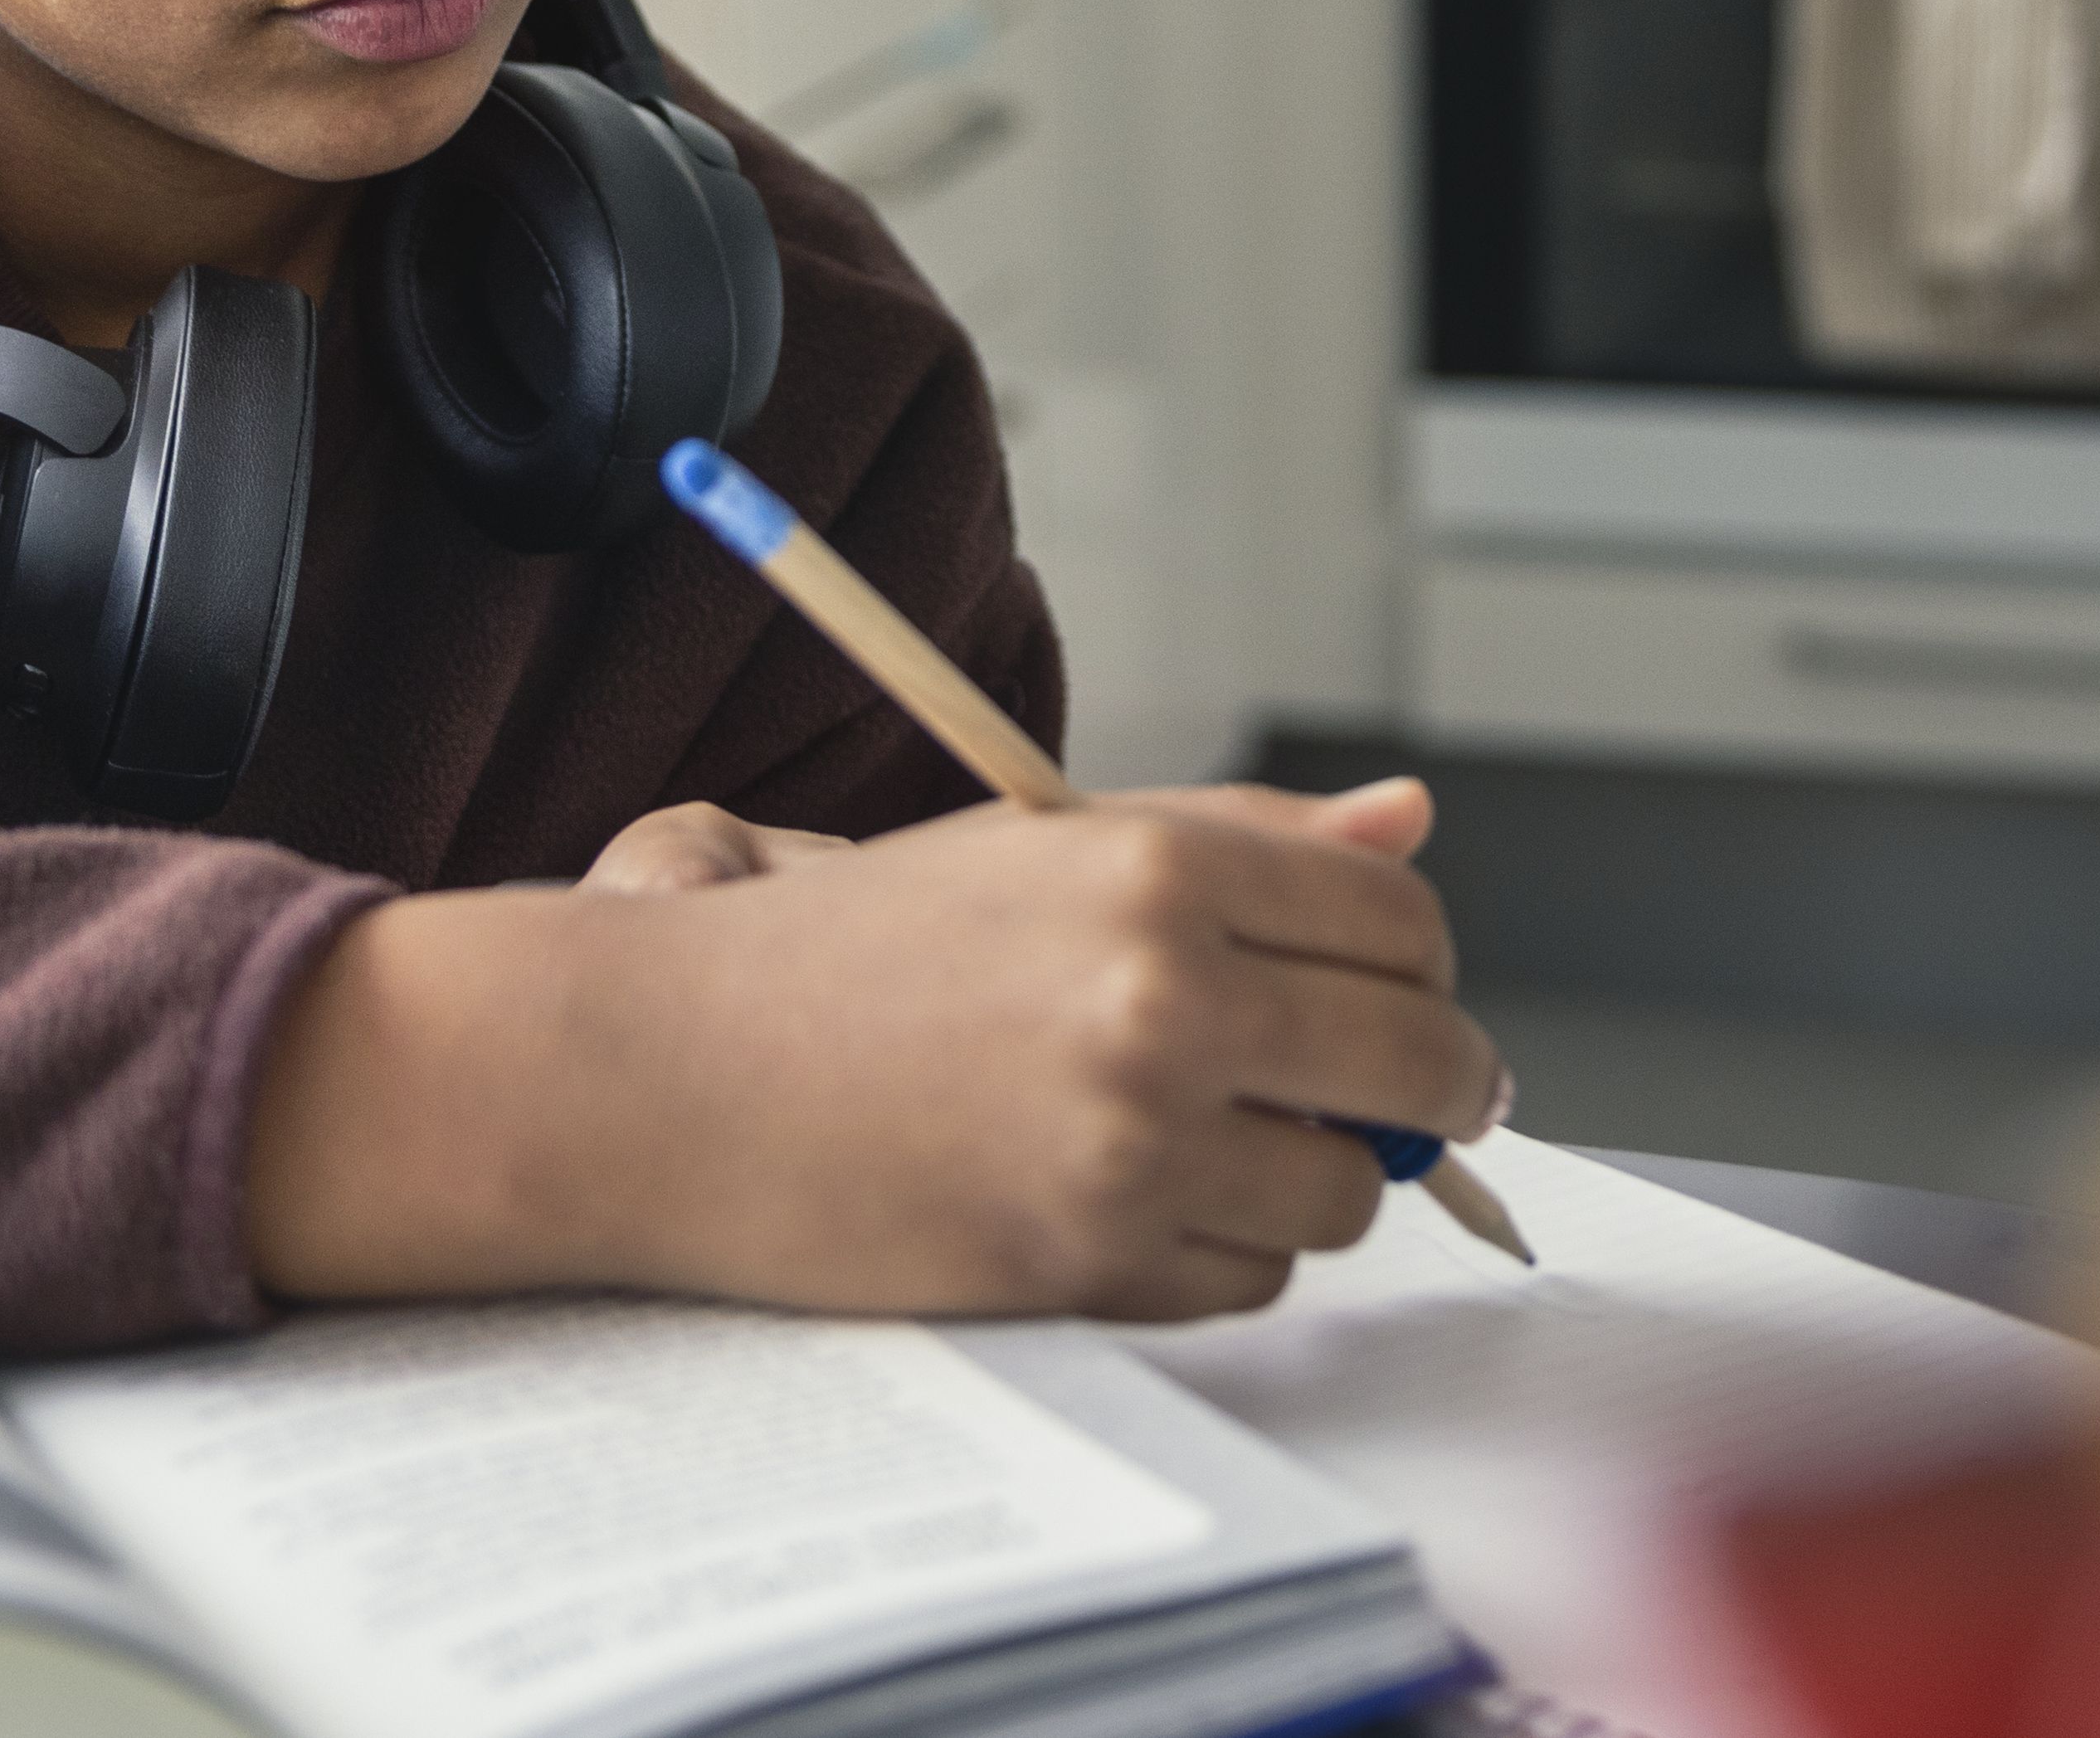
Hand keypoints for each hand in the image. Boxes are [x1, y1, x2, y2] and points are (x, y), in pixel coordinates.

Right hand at [250, 778, 1496, 1324]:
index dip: (1415, 971)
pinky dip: (1219, 1255)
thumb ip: (1246, 839)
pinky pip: (1252, 1279)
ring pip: (1347, 1190)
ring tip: (1207, 1144)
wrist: (671, 1071)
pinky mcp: (1092, 1256)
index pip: (1398, 922)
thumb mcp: (1048, 849)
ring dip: (1309, 1179)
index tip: (1395, 1002)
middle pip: (1417, 1059)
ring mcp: (1134, 1136)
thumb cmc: (852, 955)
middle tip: (1388, 1102)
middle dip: (1428, 1089)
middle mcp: (1165, 993)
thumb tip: (1410, 819)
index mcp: (1160, 865)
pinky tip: (1129, 1202)